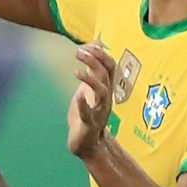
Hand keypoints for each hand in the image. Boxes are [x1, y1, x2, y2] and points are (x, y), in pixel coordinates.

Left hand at [67, 41, 116, 159]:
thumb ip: (93, 68)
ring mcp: (99, 110)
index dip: (100, 53)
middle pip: (107, 74)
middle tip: (78, 52)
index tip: (86, 45)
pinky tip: (77, 96)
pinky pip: (89, 113)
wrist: (87, 143)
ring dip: (90, 79)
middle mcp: (106, 97)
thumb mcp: (89, 87)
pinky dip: (83, 104)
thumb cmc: (87, 113)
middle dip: (95, 60)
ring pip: (102, 91)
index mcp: (106, 88)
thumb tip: (96, 43)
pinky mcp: (89, 124)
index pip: (110, 65)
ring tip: (76, 71)